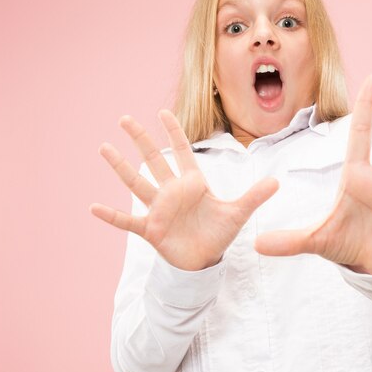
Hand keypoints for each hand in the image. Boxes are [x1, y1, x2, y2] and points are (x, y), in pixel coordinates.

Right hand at [90, 111, 278, 270]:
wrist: (205, 260)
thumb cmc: (218, 233)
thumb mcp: (238, 213)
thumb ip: (254, 196)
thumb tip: (277, 182)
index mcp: (192, 183)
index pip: (182, 152)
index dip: (174, 132)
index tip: (162, 111)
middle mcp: (172, 192)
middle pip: (154, 161)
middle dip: (141, 140)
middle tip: (125, 118)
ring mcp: (159, 209)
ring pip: (137, 184)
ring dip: (121, 167)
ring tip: (105, 147)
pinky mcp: (151, 229)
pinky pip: (128, 221)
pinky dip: (112, 216)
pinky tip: (94, 207)